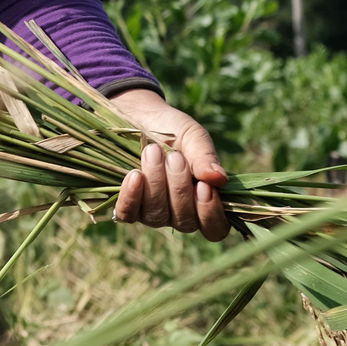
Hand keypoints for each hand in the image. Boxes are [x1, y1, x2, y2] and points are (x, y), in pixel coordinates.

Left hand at [108, 88, 228, 240]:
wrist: (139, 115)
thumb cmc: (172, 129)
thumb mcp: (193, 137)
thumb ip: (205, 158)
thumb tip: (219, 179)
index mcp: (203, 201)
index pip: (214, 230)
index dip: (210, 215)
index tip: (204, 186)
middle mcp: (179, 214)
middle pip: (184, 222)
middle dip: (180, 189)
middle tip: (175, 157)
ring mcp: (151, 212)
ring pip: (156, 216)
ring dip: (156, 184)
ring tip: (153, 151)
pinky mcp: (126, 205)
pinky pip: (127, 213)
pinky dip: (132, 196)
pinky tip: (135, 175)